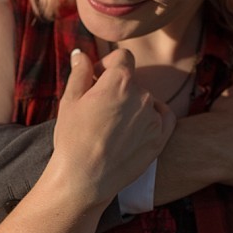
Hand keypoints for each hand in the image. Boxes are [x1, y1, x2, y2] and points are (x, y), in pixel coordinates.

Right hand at [48, 48, 175, 208]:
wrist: (84, 179)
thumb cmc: (73, 138)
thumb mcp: (70, 100)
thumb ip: (80, 72)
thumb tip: (82, 54)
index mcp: (120, 80)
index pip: (123, 57)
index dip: (108, 64)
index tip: (97, 78)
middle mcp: (142, 95)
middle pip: (132, 81)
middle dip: (117, 89)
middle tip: (99, 109)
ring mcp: (154, 117)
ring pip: (144, 101)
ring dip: (131, 106)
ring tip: (111, 128)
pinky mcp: (161, 138)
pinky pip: (163, 117)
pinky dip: (152, 118)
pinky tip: (135, 129)